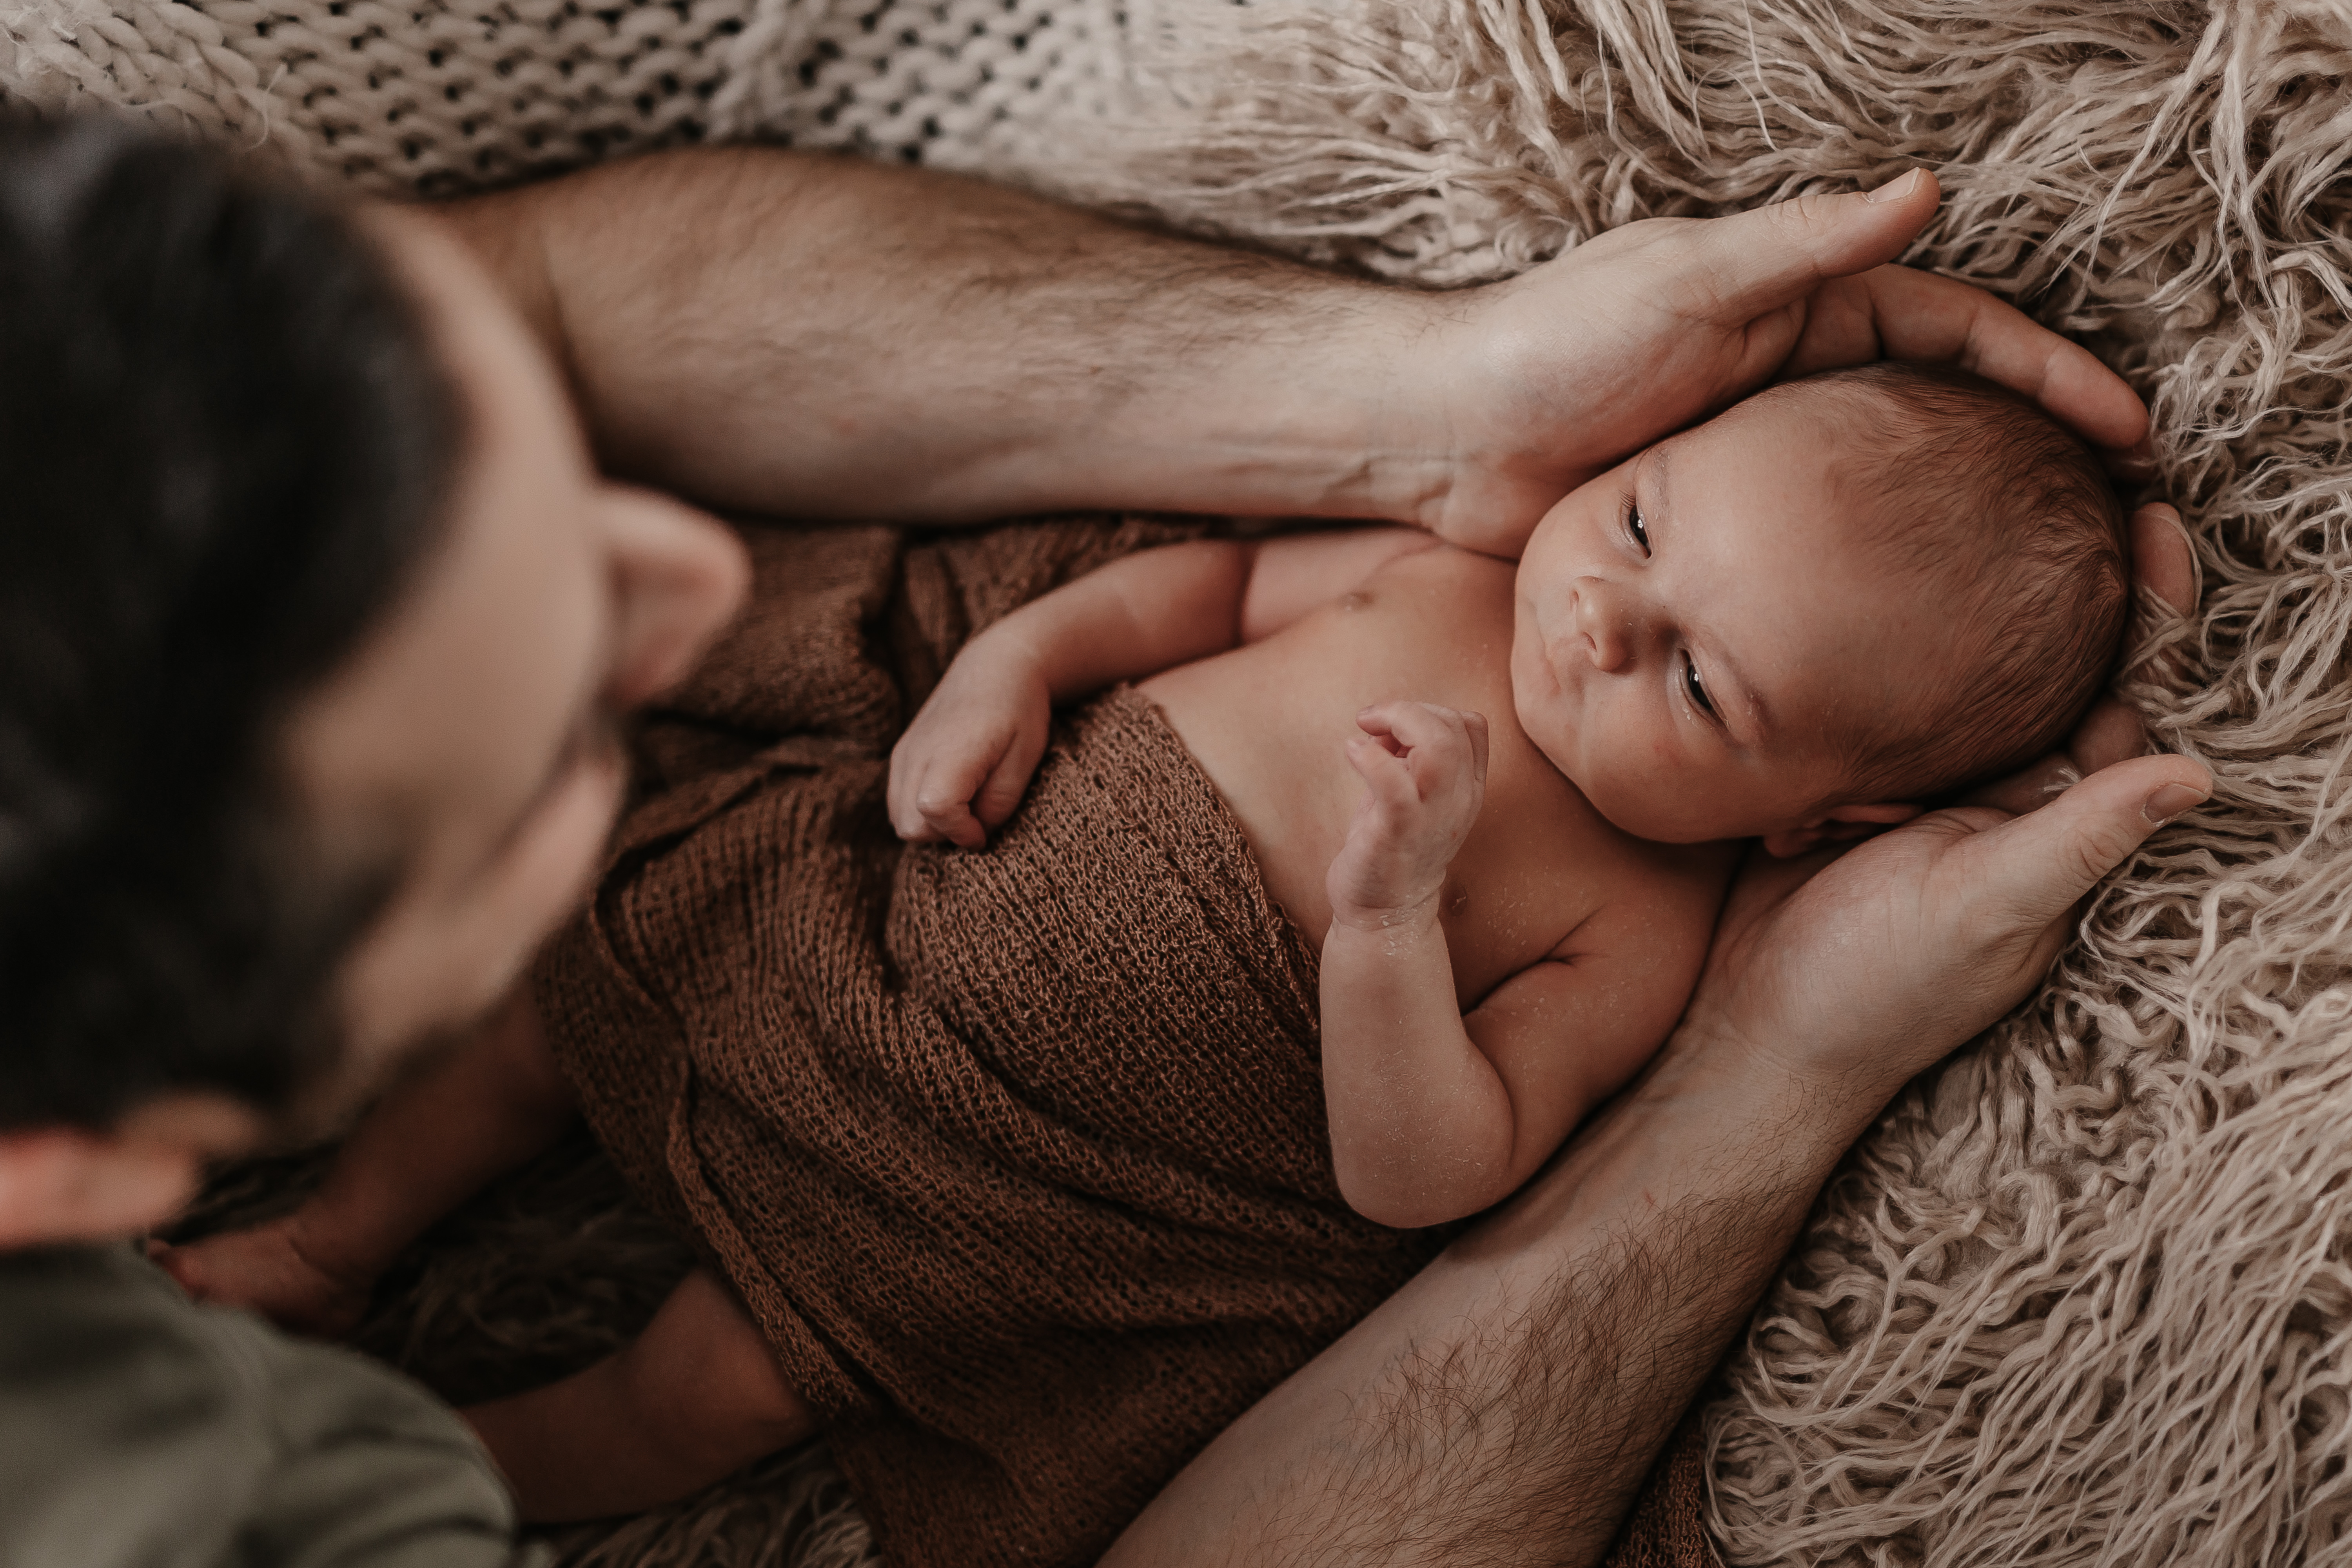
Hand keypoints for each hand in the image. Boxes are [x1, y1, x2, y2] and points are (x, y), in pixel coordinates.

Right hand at [887, 637, 1052, 847]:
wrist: (995, 669)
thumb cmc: (1018, 713)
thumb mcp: (1024, 760)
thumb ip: (998, 803)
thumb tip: (975, 834)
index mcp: (950, 751)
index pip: (934, 810)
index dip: (961, 832)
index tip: (985, 830)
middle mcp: (916, 753)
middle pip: (911, 826)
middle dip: (946, 835)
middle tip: (979, 817)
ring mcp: (903, 754)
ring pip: (900, 820)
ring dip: (933, 826)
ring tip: (967, 804)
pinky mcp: (900, 755)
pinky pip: (898, 804)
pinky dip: (921, 812)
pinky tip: (951, 795)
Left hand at [1326, 703, 1489, 926]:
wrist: (1384, 912)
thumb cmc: (1390, 847)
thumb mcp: (1408, 794)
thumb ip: (1406, 756)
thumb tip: (1383, 725)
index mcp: (1467, 789)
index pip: (1470, 725)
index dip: (1431, 712)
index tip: (1393, 727)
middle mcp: (1458, 800)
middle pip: (1454, 727)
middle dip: (1408, 710)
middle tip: (1370, 721)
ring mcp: (1432, 816)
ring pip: (1438, 748)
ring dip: (1398, 722)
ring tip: (1365, 730)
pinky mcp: (1398, 831)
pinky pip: (1394, 783)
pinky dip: (1370, 757)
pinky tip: (1351, 752)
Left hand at [1411, 169, 2152, 554]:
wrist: (1445, 437)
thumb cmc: (1552, 344)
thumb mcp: (1685, 281)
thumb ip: (1800, 247)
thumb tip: (1922, 192)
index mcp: (1802, 307)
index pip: (1959, 335)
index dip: (2048, 377)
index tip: (2125, 434)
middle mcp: (1793, 379)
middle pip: (1944, 417)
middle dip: (2036, 460)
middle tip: (2120, 525)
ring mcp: (1761, 456)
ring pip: (1894, 491)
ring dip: (1973, 526)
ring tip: (2057, 585)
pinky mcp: (1719, 525)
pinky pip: (1821, 551)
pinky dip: (1882, 577)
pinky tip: (1930, 624)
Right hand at [1670, 497, 2204, 1106]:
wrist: (1747, 1034)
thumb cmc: (1876, 988)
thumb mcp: (1983, 907)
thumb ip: (2078, 837)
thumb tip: (2197, 772)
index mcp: (2058, 820)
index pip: (2128, 694)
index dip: (2149, 610)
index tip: (2151, 517)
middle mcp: (2004, 797)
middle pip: (2039, 667)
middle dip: (2022, 597)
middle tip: (2013, 498)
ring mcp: (1924, 789)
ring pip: (1944, 677)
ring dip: (1917, 644)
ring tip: (1898, 595)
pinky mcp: (1847, 782)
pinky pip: (1867, 707)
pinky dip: (1850, 680)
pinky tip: (1822, 642)